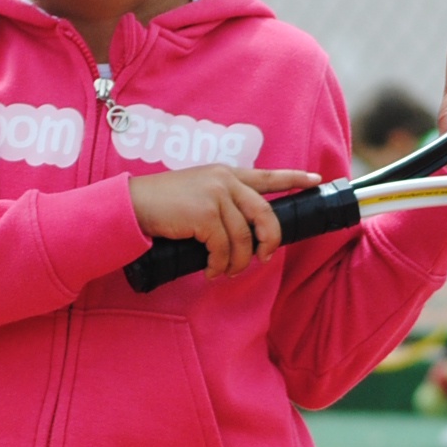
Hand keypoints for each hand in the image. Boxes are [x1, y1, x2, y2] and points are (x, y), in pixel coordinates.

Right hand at [130, 166, 322, 275]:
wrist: (131, 206)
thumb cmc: (161, 206)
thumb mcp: (196, 194)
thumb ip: (220, 203)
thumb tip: (241, 234)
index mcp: (226, 174)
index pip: (267, 175)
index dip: (294, 178)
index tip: (315, 181)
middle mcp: (225, 181)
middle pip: (265, 215)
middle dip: (269, 242)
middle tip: (261, 259)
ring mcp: (216, 196)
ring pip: (244, 239)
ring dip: (237, 263)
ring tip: (224, 272)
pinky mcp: (205, 215)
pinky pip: (224, 249)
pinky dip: (219, 266)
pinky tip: (211, 271)